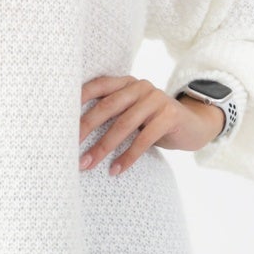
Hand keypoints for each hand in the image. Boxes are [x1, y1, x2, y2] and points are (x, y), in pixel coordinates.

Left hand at [79, 76, 222, 174]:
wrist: (194, 125)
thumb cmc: (154, 122)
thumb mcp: (133, 114)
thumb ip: (113, 114)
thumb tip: (76, 135)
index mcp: (127, 83)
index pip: (98, 85)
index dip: (78, 98)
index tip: (60, 117)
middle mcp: (140, 86)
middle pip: (107, 106)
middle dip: (86, 128)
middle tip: (69, 148)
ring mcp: (156, 99)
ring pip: (124, 124)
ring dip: (103, 147)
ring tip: (88, 164)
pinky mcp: (170, 115)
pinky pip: (144, 138)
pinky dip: (128, 156)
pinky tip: (116, 170)